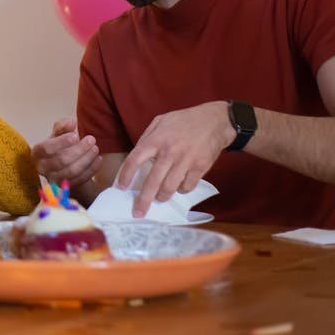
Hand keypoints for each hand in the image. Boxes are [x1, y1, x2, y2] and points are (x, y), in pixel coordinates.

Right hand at [32, 118, 101, 187]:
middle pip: (62, 160)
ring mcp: (54, 179)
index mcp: (37, 153)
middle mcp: (42, 168)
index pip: (47, 148)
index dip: (62, 142)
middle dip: (79, 149)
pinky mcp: (66, 187)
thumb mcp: (58, 133)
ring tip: (96, 148)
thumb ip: (63, 126)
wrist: (62, 163)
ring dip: (87, 159)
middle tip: (91, 139)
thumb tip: (71, 123)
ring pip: (72, 171)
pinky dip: (92, 169)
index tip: (75, 135)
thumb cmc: (58, 145)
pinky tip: (99, 159)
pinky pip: (80, 180)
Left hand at [115, 101, 232, 217]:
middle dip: (143, 200)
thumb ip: (147, 138)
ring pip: (170, 188)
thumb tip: (136, 156)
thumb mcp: (160, 121)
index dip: (125, 175)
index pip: (135, 159)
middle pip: (152, 181)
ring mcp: (186, 161)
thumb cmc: (183, 121)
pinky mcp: (200, 167)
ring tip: (159, 198)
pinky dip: (181, 190)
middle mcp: (169, 152)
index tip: (120, 187)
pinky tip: (179, 186)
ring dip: (162, 197)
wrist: (214, 121)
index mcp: (156, 139)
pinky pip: (187, 186)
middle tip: (138, 213)